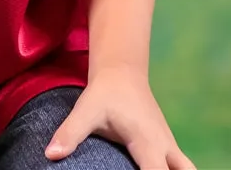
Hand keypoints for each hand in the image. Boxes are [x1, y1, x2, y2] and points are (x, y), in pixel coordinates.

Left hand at [45, 67, 194, 169]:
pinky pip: (180, 166)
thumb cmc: (105, 93)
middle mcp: (165, 147)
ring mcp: (170, 146)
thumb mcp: (86, 110)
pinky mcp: (168, 146)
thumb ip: (71, 132)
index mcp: (147, 142)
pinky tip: (154, 169)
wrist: (122, 71)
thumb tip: (50, 154)